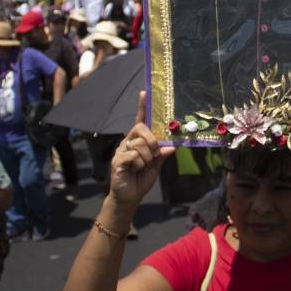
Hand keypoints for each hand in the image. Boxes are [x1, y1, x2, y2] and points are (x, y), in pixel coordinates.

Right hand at [108, 92, 173, 208]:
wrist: (129, 198)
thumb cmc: (141, 179)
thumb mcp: (156, 166)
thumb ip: (162, 154)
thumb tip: (173, 145)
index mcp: (138, 141)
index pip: (140, 121)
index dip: (142, 107)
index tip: (145, 92)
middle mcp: (128, 142)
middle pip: (141, 129)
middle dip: (151, 141)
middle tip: (154, 154)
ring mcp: (122, 150)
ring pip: (140, 144)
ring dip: (147, 158)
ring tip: (142, 166)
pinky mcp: (117, 160)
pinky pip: (134, 156)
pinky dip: (139, 164)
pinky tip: (135, 170)